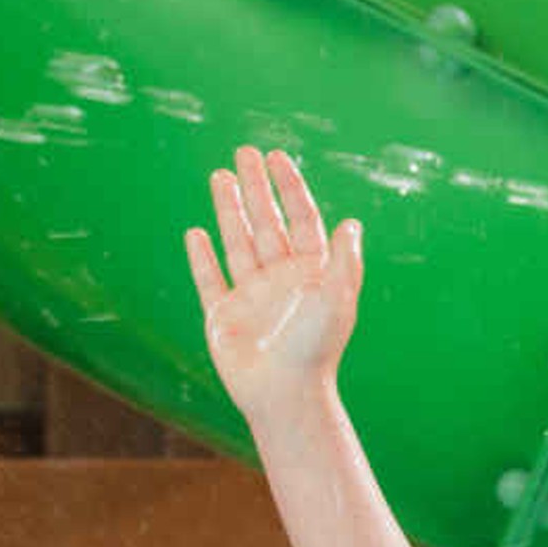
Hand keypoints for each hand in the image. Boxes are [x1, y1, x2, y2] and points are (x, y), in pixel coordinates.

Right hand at [188, 144, 362, 415]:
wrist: (284, 394)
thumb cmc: (315, 348)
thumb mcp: (337, 298)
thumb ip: (344, 260)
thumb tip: (351, 222)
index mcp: (311, 273)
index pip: (302, 219)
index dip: (290, 187)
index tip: (277, 157)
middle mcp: (281, 279)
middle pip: (267, 223)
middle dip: (256, 188)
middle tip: (244, 152)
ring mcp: (251, 296)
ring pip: (238, 242)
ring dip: (229, 209)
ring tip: (220, 176)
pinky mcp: (224, 316)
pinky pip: (210, 279)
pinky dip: (202, 257)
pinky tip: (196, 232)